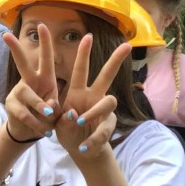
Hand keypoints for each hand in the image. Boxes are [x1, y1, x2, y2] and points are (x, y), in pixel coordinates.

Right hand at [3, 25, 60, 140]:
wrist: (30, 133)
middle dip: (15, 49)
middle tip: (6, 35)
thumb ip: (55, 107)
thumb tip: (49, 106)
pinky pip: (26, 114)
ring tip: (50, 118)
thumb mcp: (57, 111)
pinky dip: (37, 124)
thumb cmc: (47, 117)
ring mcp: (18, 93)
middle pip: (22, 64)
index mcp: (45, 79)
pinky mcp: (12, 106)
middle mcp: (29, 81)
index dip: (45, 42)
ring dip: (40, 106)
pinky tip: (44, 131)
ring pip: (28, 94)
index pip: (45, 58)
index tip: (42, 25)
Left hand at [55, 34, 130, 159]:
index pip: (81, 70)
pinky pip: (104, 130)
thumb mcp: (57, 122)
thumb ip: (62, 117)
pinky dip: (92, 140)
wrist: (79, 149)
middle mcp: (94, 97)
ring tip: (78, 123)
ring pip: (109, 102)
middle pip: (107, 75)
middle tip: (127, 46)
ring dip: (92, 113)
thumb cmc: (66, 131)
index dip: (83, 54)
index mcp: (78, 92)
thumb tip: (73, 114)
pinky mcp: (108, 125)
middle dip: (115, 60)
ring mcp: (103, 110)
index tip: (88, 36)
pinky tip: (84, 147)